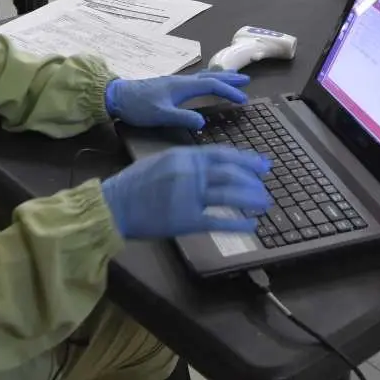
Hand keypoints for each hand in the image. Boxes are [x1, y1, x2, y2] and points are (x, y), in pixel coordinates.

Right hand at [100, 145, 271, 238]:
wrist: (114, 205)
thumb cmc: (134, 184)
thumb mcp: (160, 161)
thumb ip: (185, 162)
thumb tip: (209, 166)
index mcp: (183, 156)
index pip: (222, 154)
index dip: (246, 160)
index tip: (262, 164)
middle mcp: (189, 173)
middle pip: (230, 174)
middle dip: (252, 180)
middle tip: (265, 185)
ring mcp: (189, 196)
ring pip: (229, 196)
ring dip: (250, 199)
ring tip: (264, 203)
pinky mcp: (186, 220)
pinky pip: (218, 221)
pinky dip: (238, 223)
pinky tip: (251, 224)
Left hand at [106, 71, 249, 129]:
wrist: (116, 97)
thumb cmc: (137, 107)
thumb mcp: (160, 115)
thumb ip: (181, 117)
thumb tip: (203, 121)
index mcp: (181, 87)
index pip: (211, 86)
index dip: (228, 92)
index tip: (243, 99)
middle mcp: (180, 81)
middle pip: (210, 76)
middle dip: (229, 79)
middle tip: (246, 80)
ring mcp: (174, 82)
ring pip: (202, 76)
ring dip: (219, 77)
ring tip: (231, 77)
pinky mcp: (168, 85)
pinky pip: (195, 79)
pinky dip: (206, 79)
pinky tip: (204, 83)